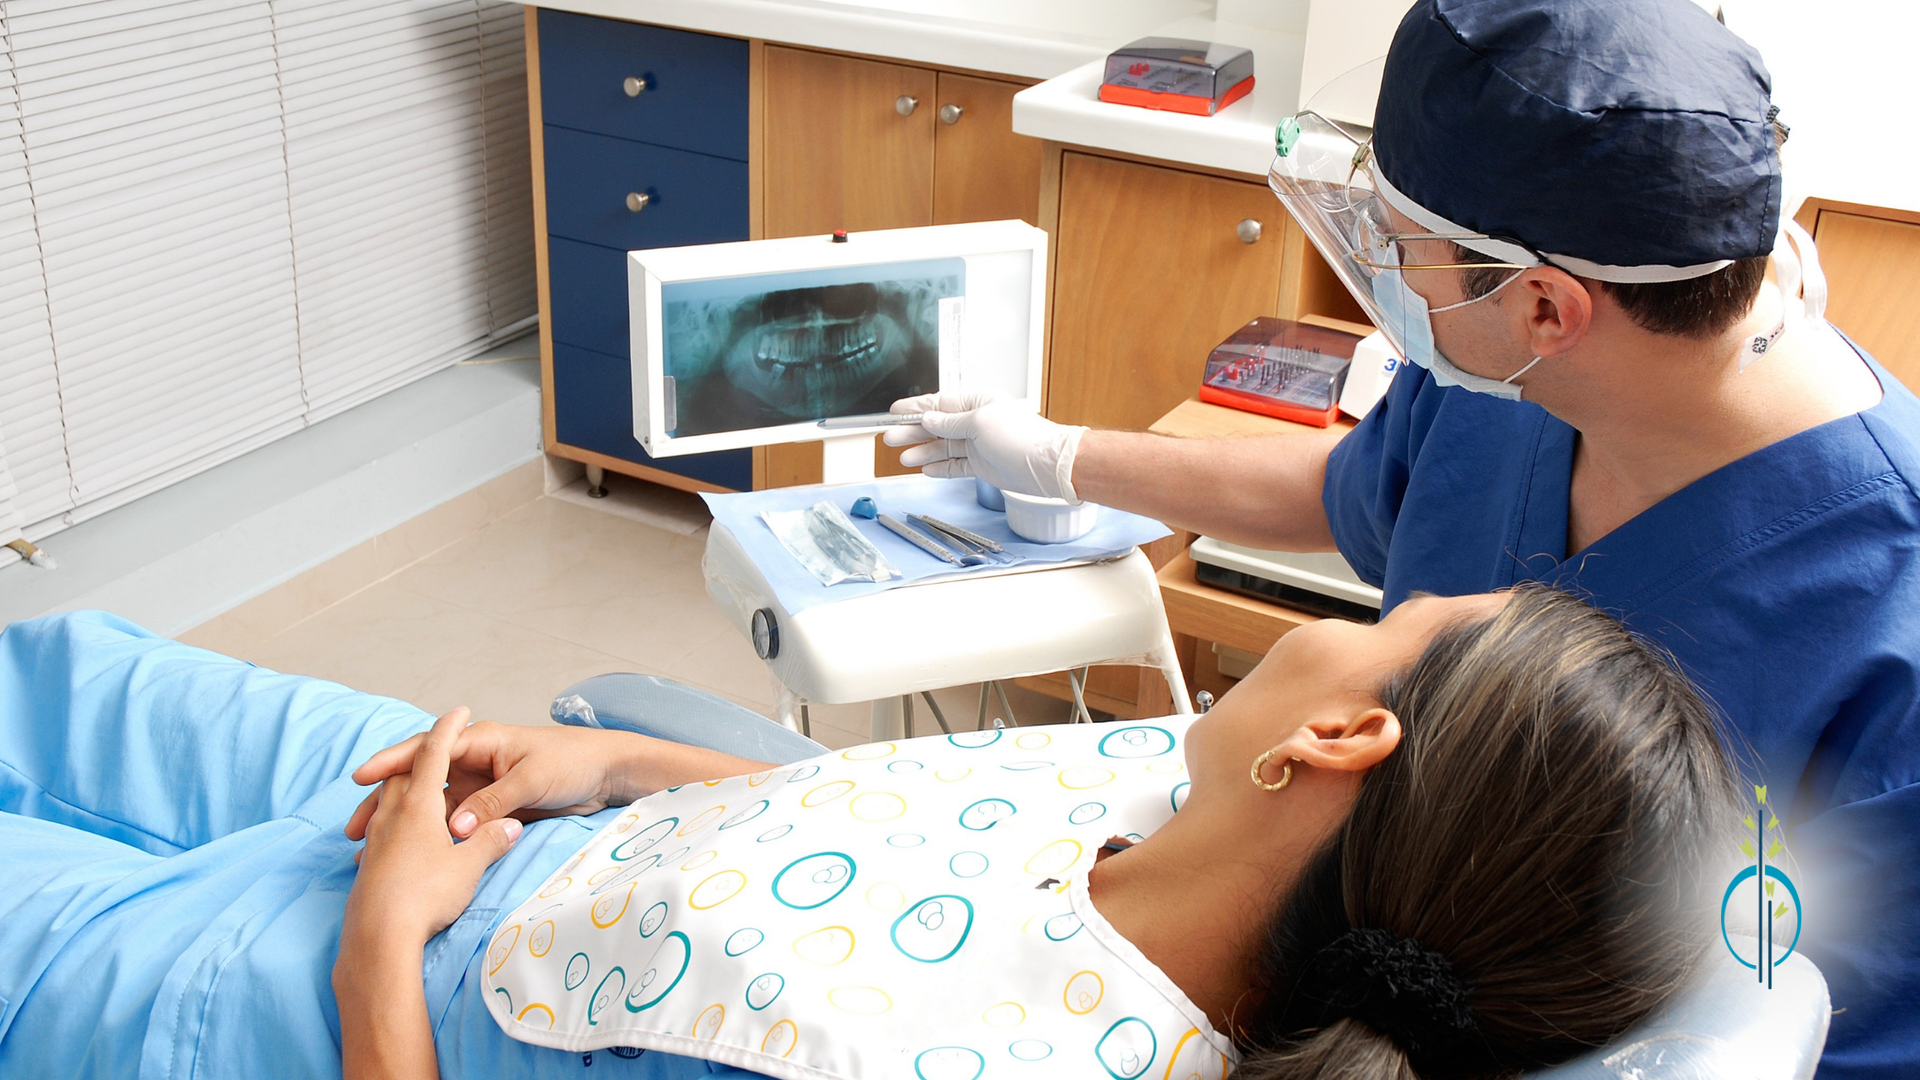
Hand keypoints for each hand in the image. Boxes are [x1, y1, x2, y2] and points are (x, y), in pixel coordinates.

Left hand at [343, 707, 522, 949]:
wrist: (378, 940)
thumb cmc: (426, 895)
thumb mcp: (468, 866)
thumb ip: (490, 841)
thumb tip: (511, 828)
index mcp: (418, 806)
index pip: (435, 754)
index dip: (448, 729)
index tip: (458, 710)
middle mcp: (393, 816)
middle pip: (404, 774)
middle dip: (423, 758)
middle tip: (441, 750)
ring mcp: (377, 840)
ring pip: (388, 801)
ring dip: (404, 789)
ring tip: (419, 791)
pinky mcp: (369, 866)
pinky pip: (382, 829)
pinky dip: (394, 820)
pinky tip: (403, 839)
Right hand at [346, 720, 639, 842]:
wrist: (607, 775)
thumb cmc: (573, 763)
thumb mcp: (531, 780)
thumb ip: (493, 803)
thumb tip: (454, 829)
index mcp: (481, 742)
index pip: (427, 750)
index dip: (391, 763)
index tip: (361, 779)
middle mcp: (474, 762)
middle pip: (420, 782)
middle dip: (386, 802)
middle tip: (354, 829)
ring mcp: (480, 787)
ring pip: (432, 808)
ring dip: (404, 827)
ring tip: (369, 851)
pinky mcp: (490, 810)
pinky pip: (454, 824)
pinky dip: (432, 840)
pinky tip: (411, 858)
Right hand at [883, 391, 1088, 501]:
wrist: (1046, 467)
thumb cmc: (1022, 438)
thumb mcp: (979, 423)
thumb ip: (950, 423)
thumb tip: (929, 419)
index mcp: (977, 403)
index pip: (939, 404)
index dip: (915, 409)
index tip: (894, 413)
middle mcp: (976, 422)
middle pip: (937, 427)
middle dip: (913, 432)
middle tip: (890, 438)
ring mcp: (979, 445)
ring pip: (943, 447)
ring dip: (922, 452)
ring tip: (903, 457)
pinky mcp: (983, 465)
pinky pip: (955, 465)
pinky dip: (939, 467)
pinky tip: (924, 469)